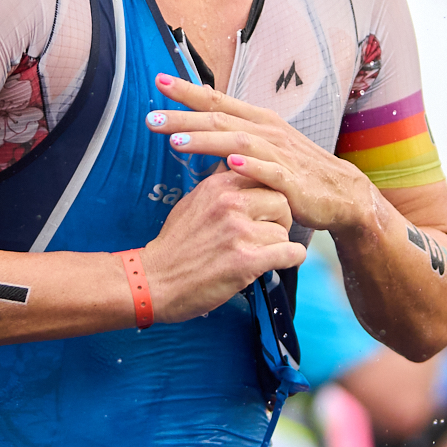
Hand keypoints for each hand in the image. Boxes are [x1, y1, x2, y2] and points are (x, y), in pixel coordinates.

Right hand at [141, 167, 307, 324]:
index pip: (264, 178)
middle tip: (271, 234)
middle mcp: (230, 204)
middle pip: (281, 202)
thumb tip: (235, 165)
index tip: (267, 211)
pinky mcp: (246, 261)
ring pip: (284, 232)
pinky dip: (292, 259)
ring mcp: (238, 232)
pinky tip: (282, 262)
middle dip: (281, 219)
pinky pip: (290, 253)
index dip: (269, 196)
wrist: (154, 280)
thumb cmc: (174, 245)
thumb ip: (217, 185)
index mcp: (218, 186)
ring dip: (278, 246)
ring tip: (263, 254)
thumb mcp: (192, 202)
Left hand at [146, 74, 380, 237]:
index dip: (188, 91)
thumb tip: (200, 124)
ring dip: (206, 140)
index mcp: (258, 121)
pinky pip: (269, 171)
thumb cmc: (296, 170)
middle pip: (220, 119)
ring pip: (238, 142)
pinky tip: (230, 164)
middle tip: (150, 118)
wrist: (340, 193)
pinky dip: (250, 166)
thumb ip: (233, 136)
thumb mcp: (263, 147)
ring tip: (176, 142)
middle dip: (183, 118)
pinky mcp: (292, 180)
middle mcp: (267, 131)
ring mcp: (280, 154)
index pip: (217, 100)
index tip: (159, 80)